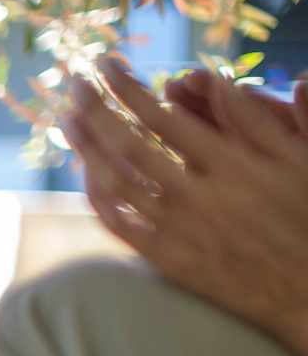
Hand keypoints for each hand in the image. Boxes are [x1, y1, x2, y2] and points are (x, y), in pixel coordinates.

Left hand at [65, 56, 307, 355]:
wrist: (307, 292)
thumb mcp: (301, 161)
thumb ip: (257, 120)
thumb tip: (219, 79)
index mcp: (231, 164)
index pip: (162, 116)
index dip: (126, 87)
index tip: (106, 63)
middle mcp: (198, 196)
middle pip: (128, 145)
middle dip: (95, 108)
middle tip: (76, 82)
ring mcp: (179, 230)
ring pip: (115, 183)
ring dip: (86, 148)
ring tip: (70, 119)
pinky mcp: (168, 260)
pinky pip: (119, 225)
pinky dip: (98, 196)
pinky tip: (89, 173)